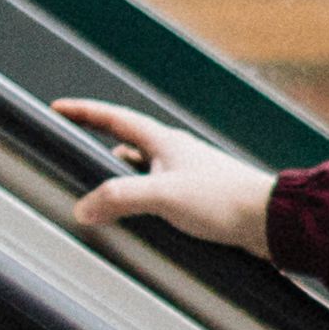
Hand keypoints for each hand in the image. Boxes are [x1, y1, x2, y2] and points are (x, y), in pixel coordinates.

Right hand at [53, 96, 275, 256]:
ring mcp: (188, 175)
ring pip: (143, 169)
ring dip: (120, 176)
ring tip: (97, 188)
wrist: (270, 220)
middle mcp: (175, 153)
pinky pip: (158, 192)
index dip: (84, 113)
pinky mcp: (199, 199)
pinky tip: (139, 216)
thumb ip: (121, 198)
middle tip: (72, 147)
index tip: (58, 108)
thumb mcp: (164, 195)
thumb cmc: (224, 200)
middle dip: (97, 143)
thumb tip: (83, 207)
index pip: (115, 119)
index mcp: (164, 142)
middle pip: (127, 142)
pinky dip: (141, 198)